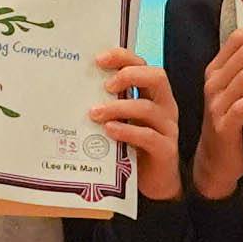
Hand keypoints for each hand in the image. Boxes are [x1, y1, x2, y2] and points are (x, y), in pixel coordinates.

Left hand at [91, 51, 182, 204]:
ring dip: (119, 107)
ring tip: (95, 113)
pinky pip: (148, 136)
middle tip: (105, 86)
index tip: (99, 59)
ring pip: (148, 108)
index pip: (143, 65)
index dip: (123, 57)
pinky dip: (127, 131)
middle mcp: (164, 107)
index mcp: (153, 95)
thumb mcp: (122, 121)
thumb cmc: (134, 147)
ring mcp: (167, 128)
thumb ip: (109, 106)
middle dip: (129, 75)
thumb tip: (75, 92)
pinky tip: (110, 131)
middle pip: (156, 77)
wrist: (155, 183)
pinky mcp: (166, 150)